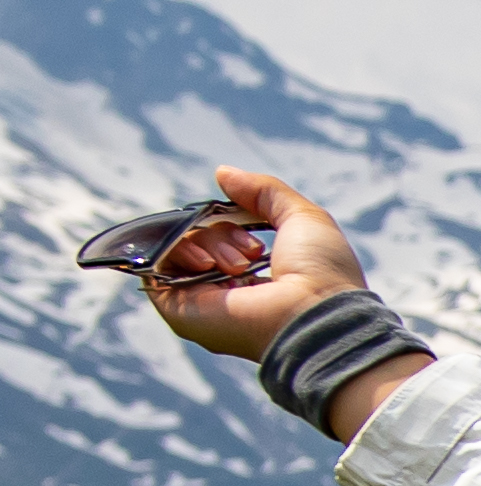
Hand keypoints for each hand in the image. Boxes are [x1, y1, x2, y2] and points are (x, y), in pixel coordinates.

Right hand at [124, 168, 359, 363]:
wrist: (313, 312)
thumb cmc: (318, 272)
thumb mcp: (303, 218)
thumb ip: (265, 192)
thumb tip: (222, 173)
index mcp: (256, 280)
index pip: (223, 238)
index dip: (231, 225)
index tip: (257, 239)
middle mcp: (225, 294)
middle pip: (199, 239)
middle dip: (222, 234)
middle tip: (252, 253)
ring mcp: (200, 302)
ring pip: (178, 247)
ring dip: (207, 244)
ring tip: (238, 265)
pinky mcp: (177, 309)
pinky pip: (156, 264)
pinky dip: (179, 251)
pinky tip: (209, 264)